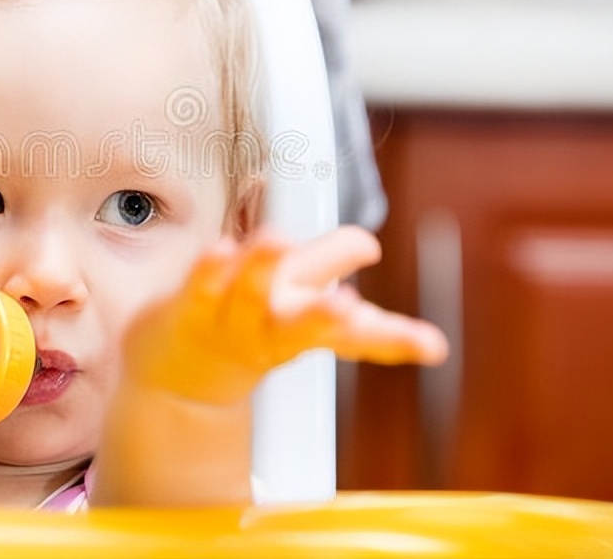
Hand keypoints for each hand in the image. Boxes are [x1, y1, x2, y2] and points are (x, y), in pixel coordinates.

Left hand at [124, 226, 448, 405]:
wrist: (182, 371)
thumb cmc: (255, 324)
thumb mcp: (306, 301)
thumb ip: (337, 264)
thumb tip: (374, 255)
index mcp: (312, 329)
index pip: (362, 337)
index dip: (395, 338)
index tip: (430, 346)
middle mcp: (275, 329)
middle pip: (304, 325)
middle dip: (325, 316)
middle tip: (348, 309)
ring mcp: (232, 320)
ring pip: (251, 293)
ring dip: (265, 268)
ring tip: (277, 240)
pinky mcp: (193, 306)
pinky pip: (202, 285)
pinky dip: (212, 267)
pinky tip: (222, 247)